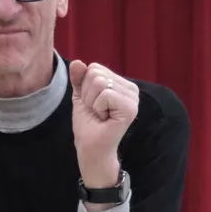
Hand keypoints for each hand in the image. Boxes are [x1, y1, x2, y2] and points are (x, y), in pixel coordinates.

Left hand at [69, 59, 138, 183]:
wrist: (90, 149)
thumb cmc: (88, 125)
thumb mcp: (81, 97)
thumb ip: (79, 79)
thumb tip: (77, 62)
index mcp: (121, 84)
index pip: (94, 68)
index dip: (85, 88)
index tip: (92, 105)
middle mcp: (131, 88)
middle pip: (96, 73)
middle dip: (87, 95)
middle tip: (96, 112)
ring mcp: (133, 98)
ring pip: (99, 82)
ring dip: (92, 103)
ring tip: (100, 116)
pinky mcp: (131, 108)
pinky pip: (105, 94)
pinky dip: (98, 108)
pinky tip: (105, 119)